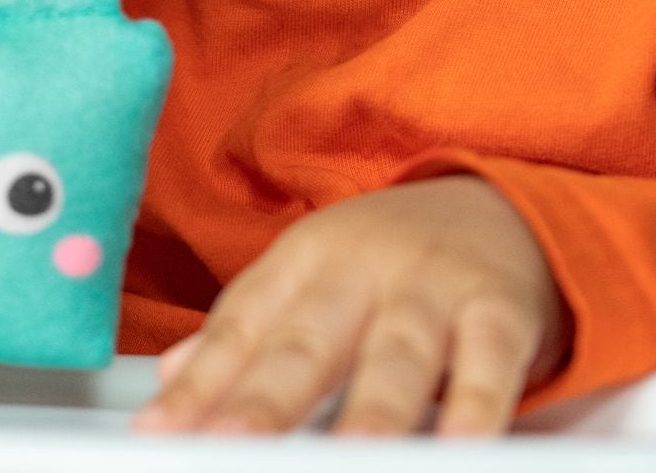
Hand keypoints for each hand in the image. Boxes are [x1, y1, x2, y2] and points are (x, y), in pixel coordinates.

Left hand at [136, 176, 570, 437]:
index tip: (157, 433)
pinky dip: (474, 406)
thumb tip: (173, 377)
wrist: (498, 207)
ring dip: (369, 412)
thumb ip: (248, 329)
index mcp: (302, 259)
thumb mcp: (311, 277)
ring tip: (348, 458)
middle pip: (306, 343)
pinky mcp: (498, 310)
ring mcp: (430, 287)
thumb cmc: (389, 261)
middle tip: (229, 446)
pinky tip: (458, 447)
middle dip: (264, 402)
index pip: (240, 329)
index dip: (197, 384)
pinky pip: (487, 363)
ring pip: (395, 354)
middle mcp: (360, 268)